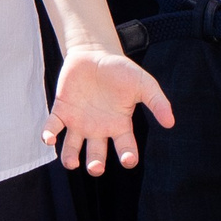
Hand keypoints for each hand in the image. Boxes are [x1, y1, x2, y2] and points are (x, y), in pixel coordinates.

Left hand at [45, 46, 173, 174]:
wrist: (94, 52)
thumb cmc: (120, 69)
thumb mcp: (143, 83)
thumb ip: (157, 102)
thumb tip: (170, 123)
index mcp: (119, 125)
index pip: (125, 147)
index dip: (128, 156)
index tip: (129, 160)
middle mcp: (98, 129)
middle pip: (96, 154)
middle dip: (95, 164)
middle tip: (95, 167)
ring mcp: (79, 121)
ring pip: (72, 147)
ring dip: (70, 157)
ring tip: (72, 163)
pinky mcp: (61, 110)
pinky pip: (53, 127)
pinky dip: (49, 135)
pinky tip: (49, 139)